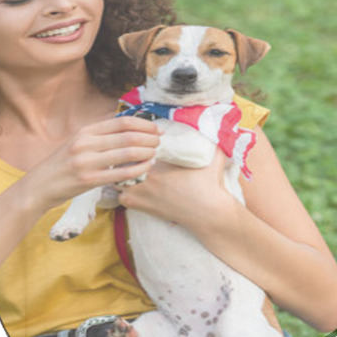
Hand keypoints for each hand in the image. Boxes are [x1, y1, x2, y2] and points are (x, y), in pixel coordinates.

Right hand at [35, 115, 160, 207]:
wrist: (39, 187)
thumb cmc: (62, 165)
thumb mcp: (77, 143)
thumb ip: (99, 136)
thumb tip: (127, 129)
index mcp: (85, 131)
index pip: (121, 121)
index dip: (143, 123)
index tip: (155, 128)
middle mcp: (86, 143)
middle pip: (128, 135)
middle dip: (149, 137)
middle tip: (159, 141)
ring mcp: (87, 162)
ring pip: (127, 152)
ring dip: (147, 152)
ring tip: (155, 153)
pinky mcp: (89, 180)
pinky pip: (121, 173)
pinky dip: (138, 169)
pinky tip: (146, 167)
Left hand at [116, 148, 232, 226]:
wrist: (209, 212)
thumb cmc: (210, 185)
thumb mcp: (214, 156)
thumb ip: (213, 139)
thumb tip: (218, 124)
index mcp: (160, 161)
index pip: (137, 146)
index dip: (137, 144)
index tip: (142, 145)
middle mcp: (147, 176)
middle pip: (123, 160)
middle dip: (125, 157)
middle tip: (132, 157)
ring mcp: (140, 192)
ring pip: (118, 177)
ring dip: (121, 174)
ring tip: (130, 171)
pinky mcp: (140, 206)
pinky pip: (121, 196)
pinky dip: (123, 192)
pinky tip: (134, 189)